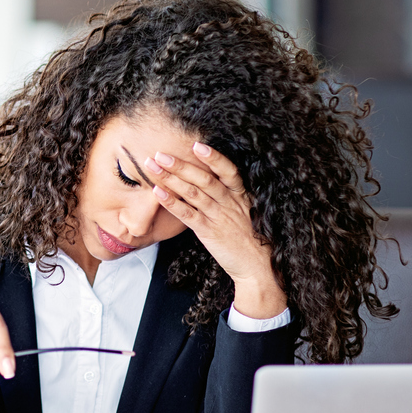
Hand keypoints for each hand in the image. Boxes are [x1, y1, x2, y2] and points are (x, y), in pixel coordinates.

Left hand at [144, 142, 287, 318]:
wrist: (259, 268)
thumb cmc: (252, 239)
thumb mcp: (247, 212)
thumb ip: (230, 197)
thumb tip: (207, 181)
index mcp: (241, 195)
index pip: (228, 170)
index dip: (213, 157)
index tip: (196, 144)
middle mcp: (231, 202)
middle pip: (203, 178)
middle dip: (180, 164)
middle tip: (159, 154)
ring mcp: (219, 217)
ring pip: (192, 193)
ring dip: (170, 178)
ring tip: (152, 167)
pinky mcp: (209, 232)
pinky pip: (188, 214)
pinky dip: (172, 202)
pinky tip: (157, 193)